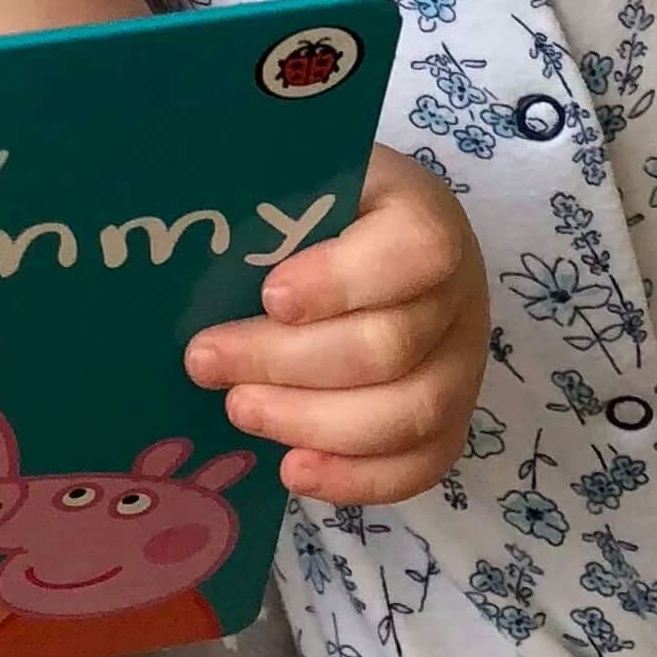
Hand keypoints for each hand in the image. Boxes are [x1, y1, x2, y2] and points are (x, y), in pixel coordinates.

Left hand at [183, 146, 488, 501]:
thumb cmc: (315, 210)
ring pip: (410, 413)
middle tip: (205, 361)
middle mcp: (457, 291)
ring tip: (238, 409)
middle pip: (390, 346)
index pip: (415, 250)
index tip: (270, 296)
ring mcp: (460, 360)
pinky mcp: (450, 416)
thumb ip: (264, 200)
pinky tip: (292, 470)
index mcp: (423, 215)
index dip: (342, 281)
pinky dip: (356, 478)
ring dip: (312, 422)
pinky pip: (423, 463)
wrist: (367, 237)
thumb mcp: (296, 178)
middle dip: (286, 362)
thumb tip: (197, 234)